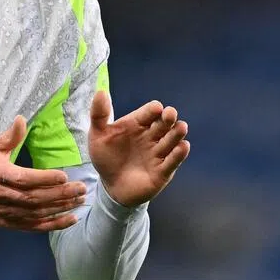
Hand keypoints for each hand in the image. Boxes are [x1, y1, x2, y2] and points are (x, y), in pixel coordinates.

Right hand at [0, 115, 86, 231]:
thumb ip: (10, 136)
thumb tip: (22, 119)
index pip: (25, 179)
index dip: (44, 179)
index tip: (64, 175)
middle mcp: (3, 195)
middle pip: (35, 198)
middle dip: (61, 195)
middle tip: (81, 189)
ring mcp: (6, 212)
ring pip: (37, 213)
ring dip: (60, 209)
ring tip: (80, 202)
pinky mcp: (8, 223)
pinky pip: (33, 226)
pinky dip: (52, 225)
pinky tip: (69, 219)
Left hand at [89, 92, 190, 207]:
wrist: (110, 187)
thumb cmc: (106, 158)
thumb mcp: (97, 136)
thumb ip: (99, 115)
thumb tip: (100, 91)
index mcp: (138, 124)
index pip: (149, 112)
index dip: (154, 109)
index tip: (156, 108)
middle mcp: (151, 136)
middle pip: (164, 123)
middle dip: (168, 118)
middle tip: (170, 114)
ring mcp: (158, 153)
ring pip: (171, 140)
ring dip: (177, 134)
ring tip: (181, 127)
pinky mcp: (162, 171)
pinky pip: (172, 162)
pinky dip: (179, 154)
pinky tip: (182, 147)